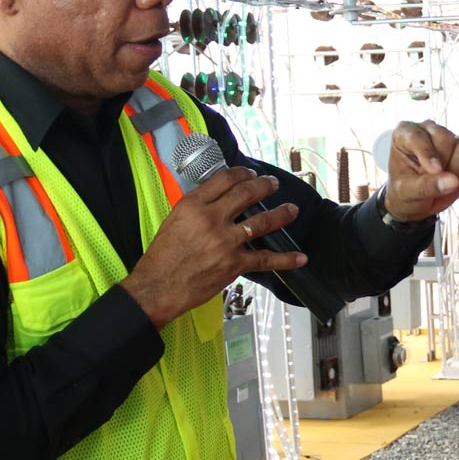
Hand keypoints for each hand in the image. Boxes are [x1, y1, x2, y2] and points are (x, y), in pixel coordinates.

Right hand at [121, 167, 304, 328]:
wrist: (158, 286)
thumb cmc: (163, 256)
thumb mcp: (174, 220)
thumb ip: (197, 208)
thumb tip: (218, 200)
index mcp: (193, 205)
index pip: (224, 179)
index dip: (242, 173)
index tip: (250, 173)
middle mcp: (211, 219)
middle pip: (246, 194)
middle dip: (264, 186)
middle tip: (273, 184)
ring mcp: (225, 241)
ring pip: (262, 221)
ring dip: (281, 214)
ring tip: (291, 209)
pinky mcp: (234, 264)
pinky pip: (266, 259)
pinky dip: (286, 259)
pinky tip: (300, 257)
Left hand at [382, 120, 458, 222]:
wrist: (417, 200)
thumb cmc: (404, 192)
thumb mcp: (407, 191)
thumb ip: (426, 186)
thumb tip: (454, 181)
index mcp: (406, 132)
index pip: (419, 136)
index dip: (428, 153)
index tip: (435, 170)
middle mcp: (429, 130)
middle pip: (446, 139)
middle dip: (443, 164)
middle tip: (433, 183)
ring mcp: (449, 138)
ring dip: (456, 171)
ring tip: (442, 184)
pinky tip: (452, 184)